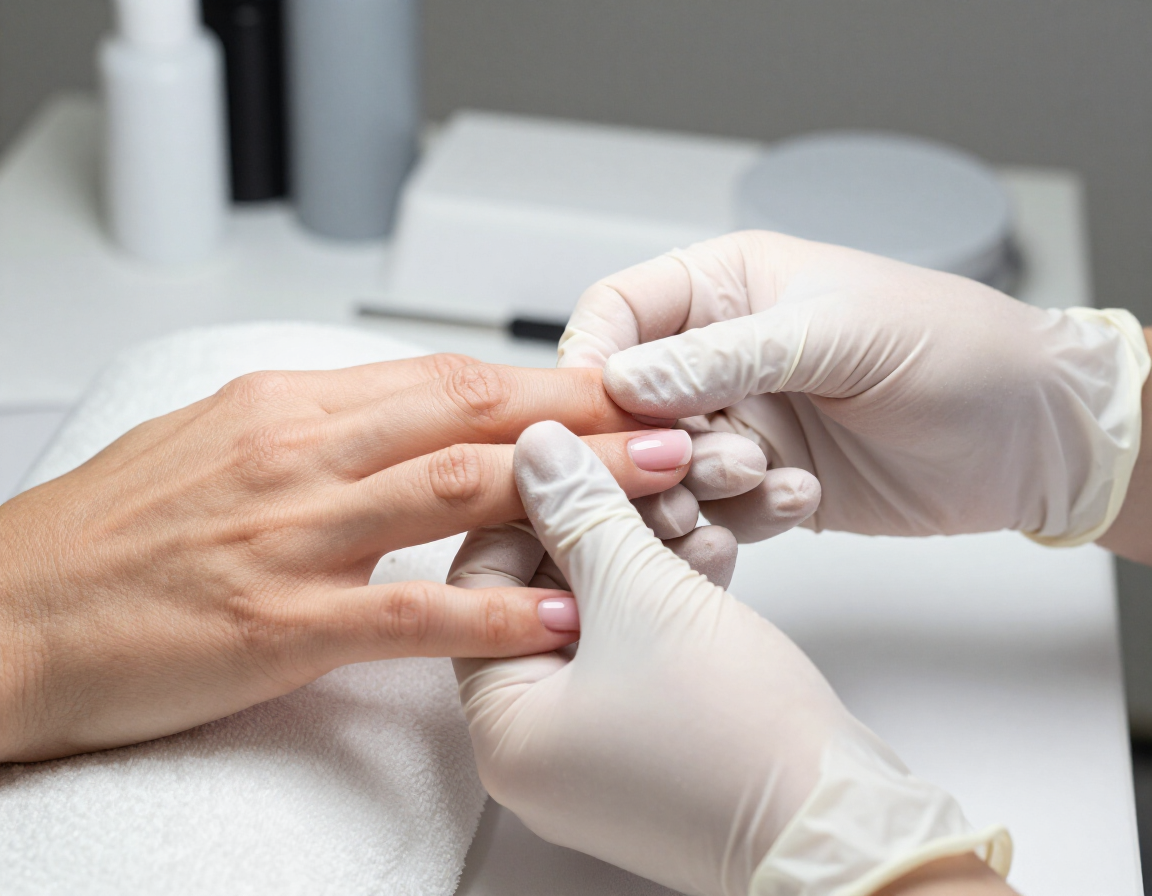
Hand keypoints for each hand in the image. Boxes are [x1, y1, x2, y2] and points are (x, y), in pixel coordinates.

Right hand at [0, 356, 689, 761]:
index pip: (447, 378)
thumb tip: (408, 419)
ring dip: (569, 489)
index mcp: (289, 406)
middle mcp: (299, 454)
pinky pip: (409, 609)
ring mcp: (291, 536)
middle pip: (472, 416)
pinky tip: (560, 614)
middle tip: (676, 416)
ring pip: (455, 491)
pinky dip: (494, 609)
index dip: (545, 384)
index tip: (619, 388)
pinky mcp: (279, 623)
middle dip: (586, 416)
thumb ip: (322, 429)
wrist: (11, 613)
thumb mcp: (220, 442)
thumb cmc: (113, 531)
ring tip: (660, 491)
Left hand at [451, 422, 1010, 895]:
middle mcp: (537, 750)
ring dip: (645, 558)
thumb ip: (581, 511)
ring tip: (692, 511)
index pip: (480, 587)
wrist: (840, 824)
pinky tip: (711, 554)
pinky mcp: (654, 746)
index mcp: (504, 730)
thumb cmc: (733, 737)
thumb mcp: (642, 596)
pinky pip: (641, 654)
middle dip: (601, 530)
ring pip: (603, 622)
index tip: (570, 464)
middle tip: (640, 479)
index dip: (525, 510)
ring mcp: (597, 753)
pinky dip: (670, 602)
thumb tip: (535, 449)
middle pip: (544, 600)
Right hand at [558, 231, 1149, 544]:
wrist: (1034, 435)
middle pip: (629, 403)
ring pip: (664, 467)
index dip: (593, 360)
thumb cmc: (958, 350)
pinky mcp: (766, 483)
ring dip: (694, 487)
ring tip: (756, 479)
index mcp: (731, 288)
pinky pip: (716, 511)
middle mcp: (724, 356)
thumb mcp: (839, 334)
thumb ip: (726, 356)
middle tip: (688, 464)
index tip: (594, 409)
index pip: (620, 313)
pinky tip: (801, 500)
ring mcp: (743, 423)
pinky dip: (740, 519)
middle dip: (647, 441)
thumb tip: (625, 380)